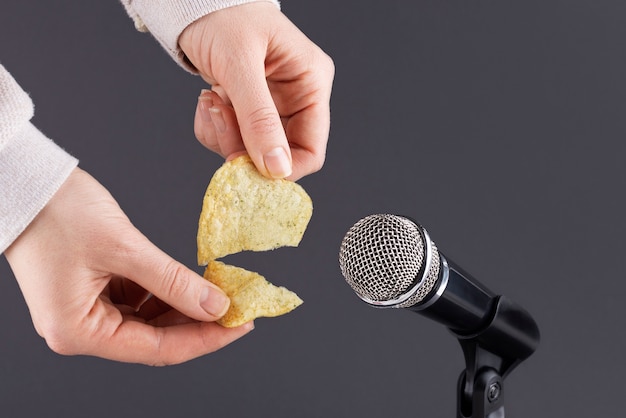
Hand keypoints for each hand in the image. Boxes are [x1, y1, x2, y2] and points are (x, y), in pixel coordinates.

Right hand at [4, 168, 252, 364]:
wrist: (24, 182)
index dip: (205, 338)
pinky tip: (189, 281)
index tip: (240, 325)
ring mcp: (86, 311)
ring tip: (218, 291)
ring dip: (183, 307)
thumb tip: (215, 305)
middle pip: (154, 338)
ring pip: (149, 321)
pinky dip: (165, 293)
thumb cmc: (57, 212)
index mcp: (78, 331)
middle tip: (236, 307)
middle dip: (198, 323)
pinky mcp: (92, 292)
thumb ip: (173, 281)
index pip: (158, 348)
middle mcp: (80, 329)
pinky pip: (138, 302)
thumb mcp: (124, 248)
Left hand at [180, 2, 334, 180]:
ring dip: (224, 134)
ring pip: (252, 150)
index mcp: (311, 84)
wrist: (195, 3)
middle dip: (243, 146)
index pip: (311, 149)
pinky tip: (208, 98)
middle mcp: (296, 98)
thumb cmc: (224, 16)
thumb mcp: (240, 64)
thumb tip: (277, 168)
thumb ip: (259, 118)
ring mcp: (272, 106)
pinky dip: (214, 128)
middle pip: (278, 154)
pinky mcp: (248, 109)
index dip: (281, 167)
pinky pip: (233, 138)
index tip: (247, 167)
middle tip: (218, 119)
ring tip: (211, 101)